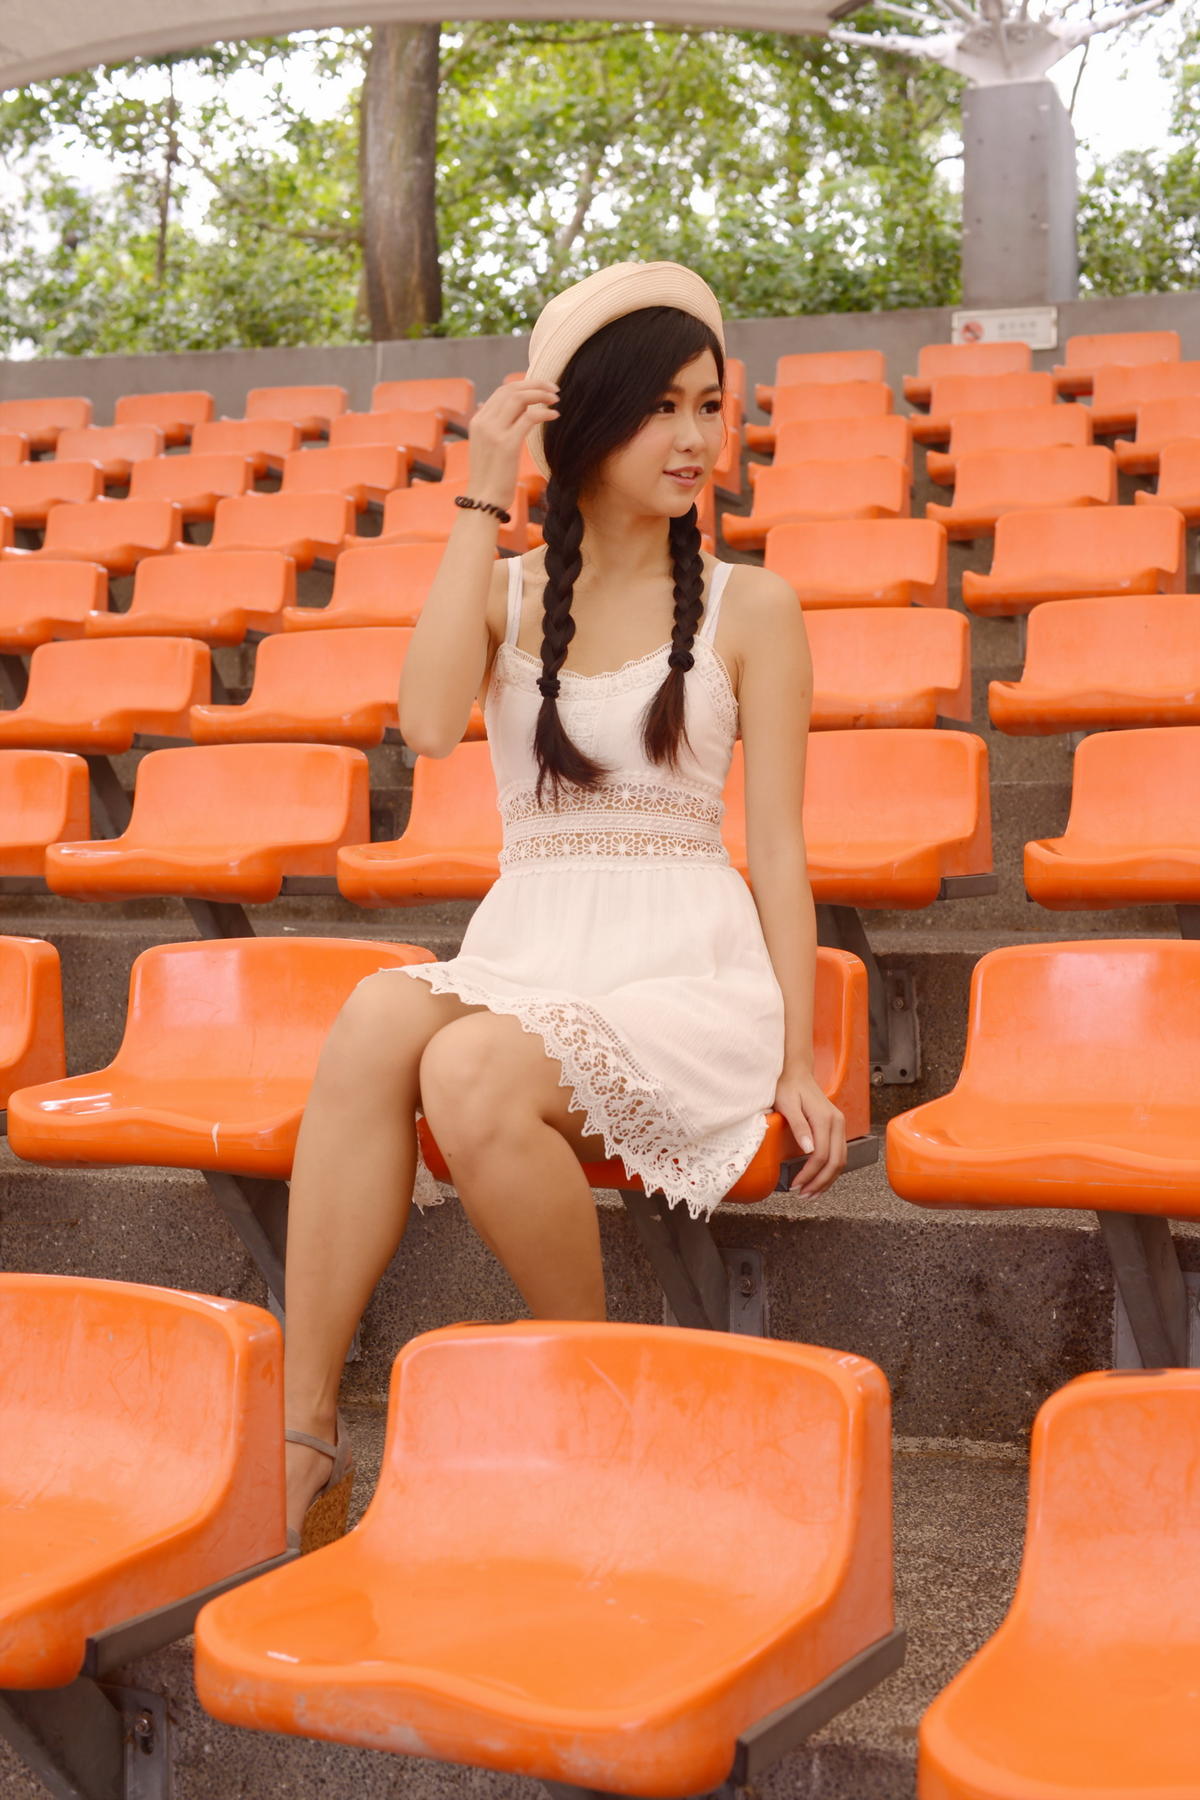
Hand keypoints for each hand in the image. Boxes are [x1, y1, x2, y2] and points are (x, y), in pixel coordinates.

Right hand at [465, 378, 558, 512]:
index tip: (542, 388)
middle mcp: (483, 422)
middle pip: (511, 389)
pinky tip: (555, 416)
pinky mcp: (506, 444)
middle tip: (555, 389)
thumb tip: (516, 416)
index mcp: (478, 421)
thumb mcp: (489, 448)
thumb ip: (498, 429)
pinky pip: (529, 418)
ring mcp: (493, 432)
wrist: (483, 501)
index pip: (502, 391)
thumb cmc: (490, 478)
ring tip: (556, 400)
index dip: (525, 384)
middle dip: (536, 384)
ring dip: (541, 395)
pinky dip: (544, 413)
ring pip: (519, 398)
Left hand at [774, 1067, 845, 1197]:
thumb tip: (808, 1149)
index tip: (795, 1185)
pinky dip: (831, 1170)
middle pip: (835, 1162)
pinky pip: (838, 1154)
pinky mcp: (836, 1127)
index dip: (809, 1174)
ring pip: (840, 1160)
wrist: (796, 1072)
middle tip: (803, 1195)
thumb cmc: (788, 1086)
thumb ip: (798, 1126)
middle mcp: (837, 1123)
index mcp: (825, 1119)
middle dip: (820, 1182)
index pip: (821, 1155)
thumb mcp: (787, 1104)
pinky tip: (819, 1179)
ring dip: (827, 1180)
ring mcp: (839, 1125)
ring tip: (811, 1193)